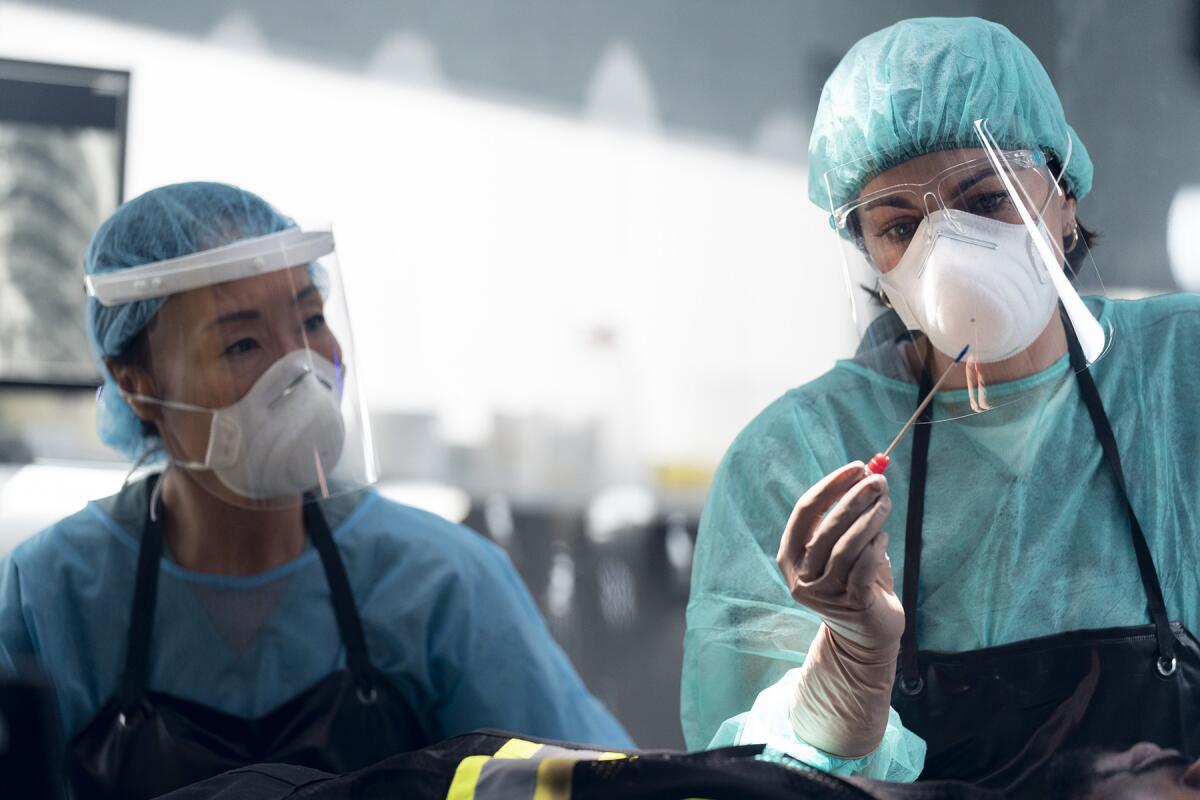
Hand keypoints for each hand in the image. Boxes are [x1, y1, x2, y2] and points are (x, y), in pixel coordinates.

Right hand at [776, 461, 903, 655]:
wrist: (866, 634)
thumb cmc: (855, 580)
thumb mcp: (842, 548)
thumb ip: (848, 517)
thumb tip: (867, 475)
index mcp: (790, 556)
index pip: (805, 511)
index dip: (831, 486)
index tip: (857, 467)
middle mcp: (801, 576)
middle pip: (825, 527)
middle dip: (853, 499)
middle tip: (878, 481)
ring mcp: (824, 593)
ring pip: (845, 547)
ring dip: (869, 519)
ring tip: (886, 502)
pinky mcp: (850, 605)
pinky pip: (863, 569)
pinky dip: (876, 548)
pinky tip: (884, 538)